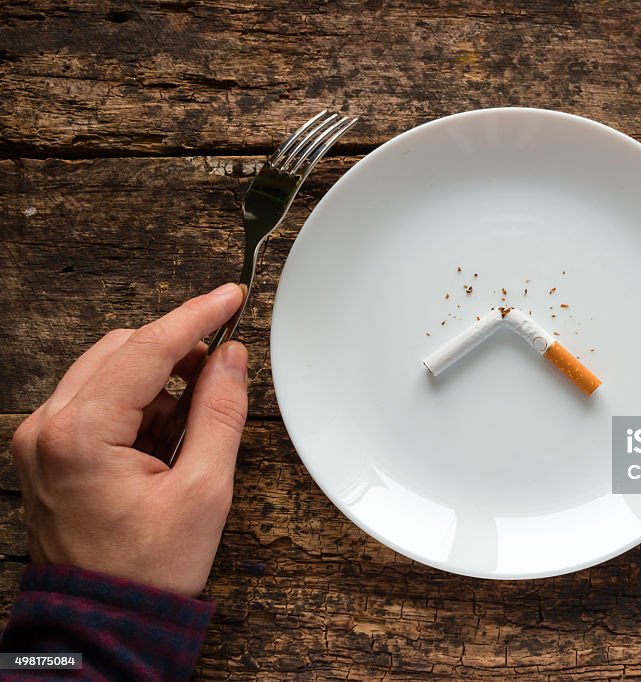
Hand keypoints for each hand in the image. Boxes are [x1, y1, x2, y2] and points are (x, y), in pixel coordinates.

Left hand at [10, 284, 248, 597]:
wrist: (106, 620)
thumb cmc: (147, 569)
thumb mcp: (204, 489)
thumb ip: (220, 412)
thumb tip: (231, 359)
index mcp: (79, 435)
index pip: (145, 350)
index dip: (196, 317)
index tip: (230, 296)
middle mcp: (47, 429)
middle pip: (121, 351)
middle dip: (176, 353)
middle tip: (221, 371)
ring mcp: (41, 440)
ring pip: (108, 372)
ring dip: (157, 382)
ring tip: (191, 429)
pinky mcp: (47, 451)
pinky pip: (95, 400)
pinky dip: (136, 406)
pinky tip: (164, 440)